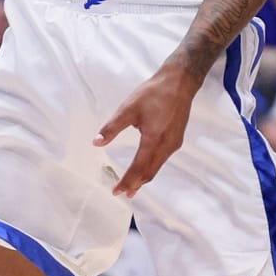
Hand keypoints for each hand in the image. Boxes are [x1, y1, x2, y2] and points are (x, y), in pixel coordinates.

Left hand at [96, 59, 198, 198]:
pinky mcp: (177, 139)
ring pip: (157, 167)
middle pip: (150, 172)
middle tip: (123, 193)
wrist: (179, 82)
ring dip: (144, 177)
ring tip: (133, 185)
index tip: (116, 191)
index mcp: (154, 139)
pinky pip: (162, 159)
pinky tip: (145, 166)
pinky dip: (152, 167)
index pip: (138, 167)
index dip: (127, 181)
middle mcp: (166, 145)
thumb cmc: (154, 93)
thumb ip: (112, 127)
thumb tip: (96, 142)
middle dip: (136, 184)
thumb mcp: (128, 109)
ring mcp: (174, 143)